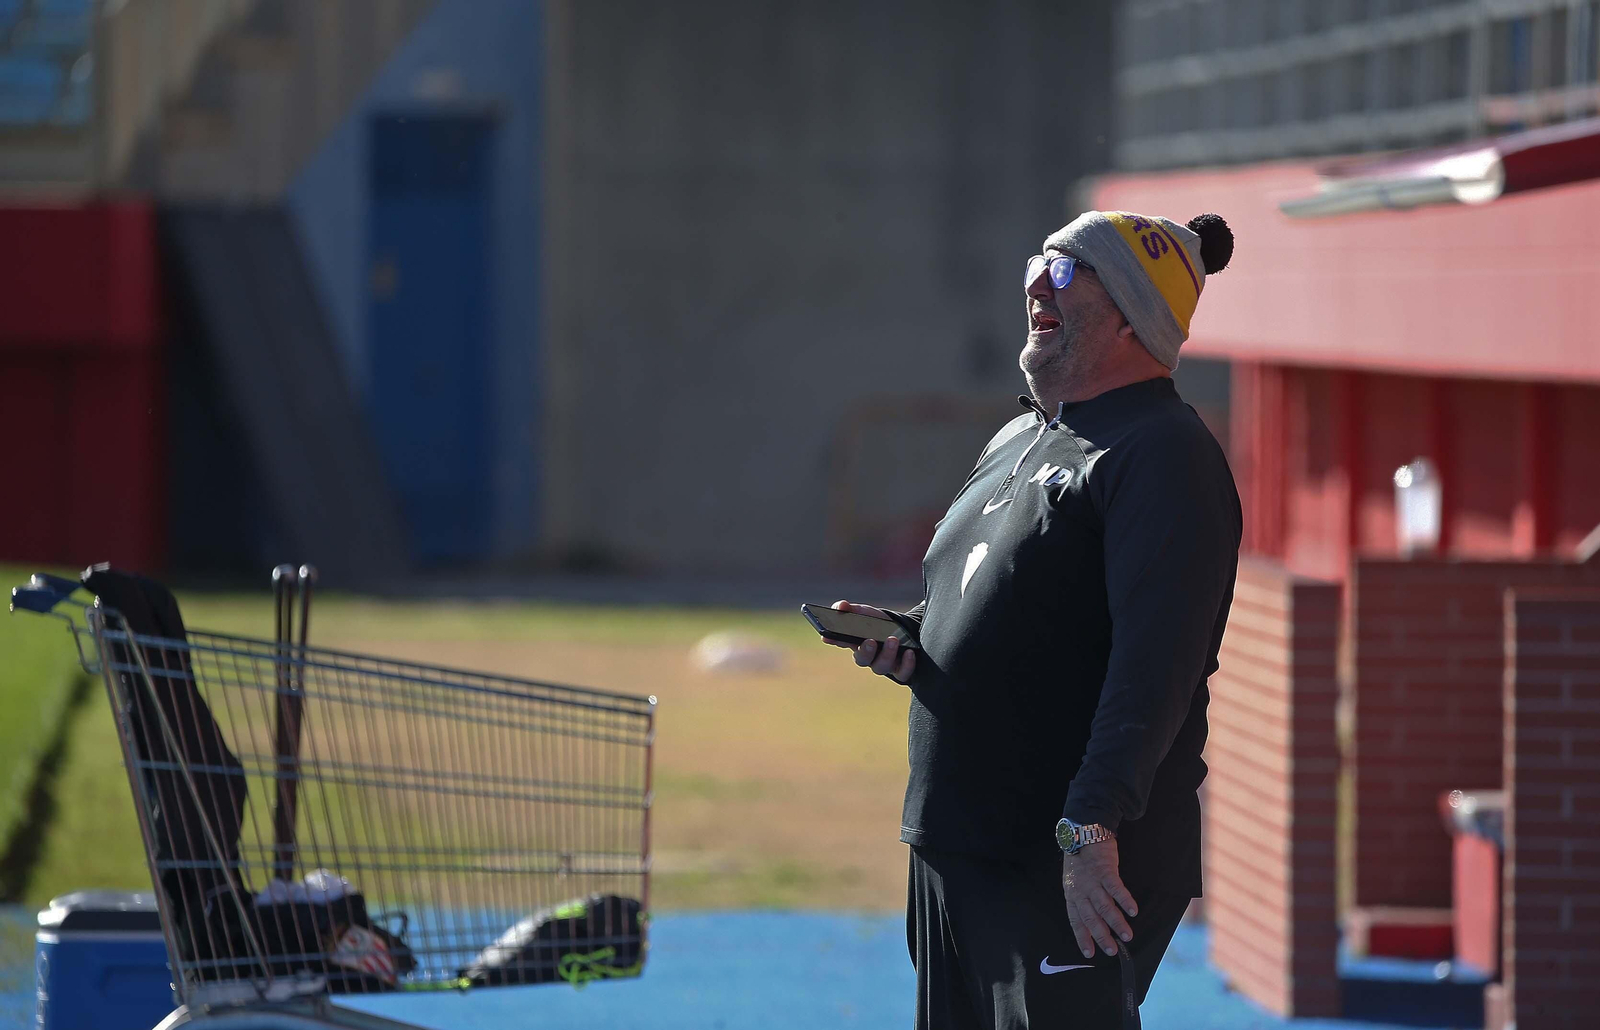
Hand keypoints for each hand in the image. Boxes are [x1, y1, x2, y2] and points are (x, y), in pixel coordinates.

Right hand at [825, 600, 915, 683]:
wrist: (905, 630)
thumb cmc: (880, 623)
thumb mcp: (866, 613)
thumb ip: (851, 609)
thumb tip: (840, 606)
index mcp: (855, 643)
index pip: (840, 641)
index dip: (833, 639)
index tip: (828, 635)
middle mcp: (868, 657)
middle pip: (862, 660)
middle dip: (865, 651)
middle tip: (870, 641)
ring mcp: (884, 665)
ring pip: (881, 667)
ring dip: (887, 654)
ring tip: (893, 639)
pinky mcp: (901, 671)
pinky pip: (902, 673)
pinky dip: (906, 664)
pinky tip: (909, 652)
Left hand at [1061, 837, 1136, 957]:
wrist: (1082, 833)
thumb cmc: (1079, 859)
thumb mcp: (1073, 881)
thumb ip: (1082, 900)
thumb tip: (1092, 921)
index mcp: (1072, 895)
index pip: (1076, 921)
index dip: (1082, 937)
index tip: (1090, 953)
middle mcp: (1080, 891)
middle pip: (1091, 918)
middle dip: (1101, 936)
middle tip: (1112, 950)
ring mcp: (1092, 881)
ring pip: (1104, 907)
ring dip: (1116, 923)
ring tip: (1127, 936)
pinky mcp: (1105, 871)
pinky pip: (1115, 889)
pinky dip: (1124, 901)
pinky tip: (1133, 911)